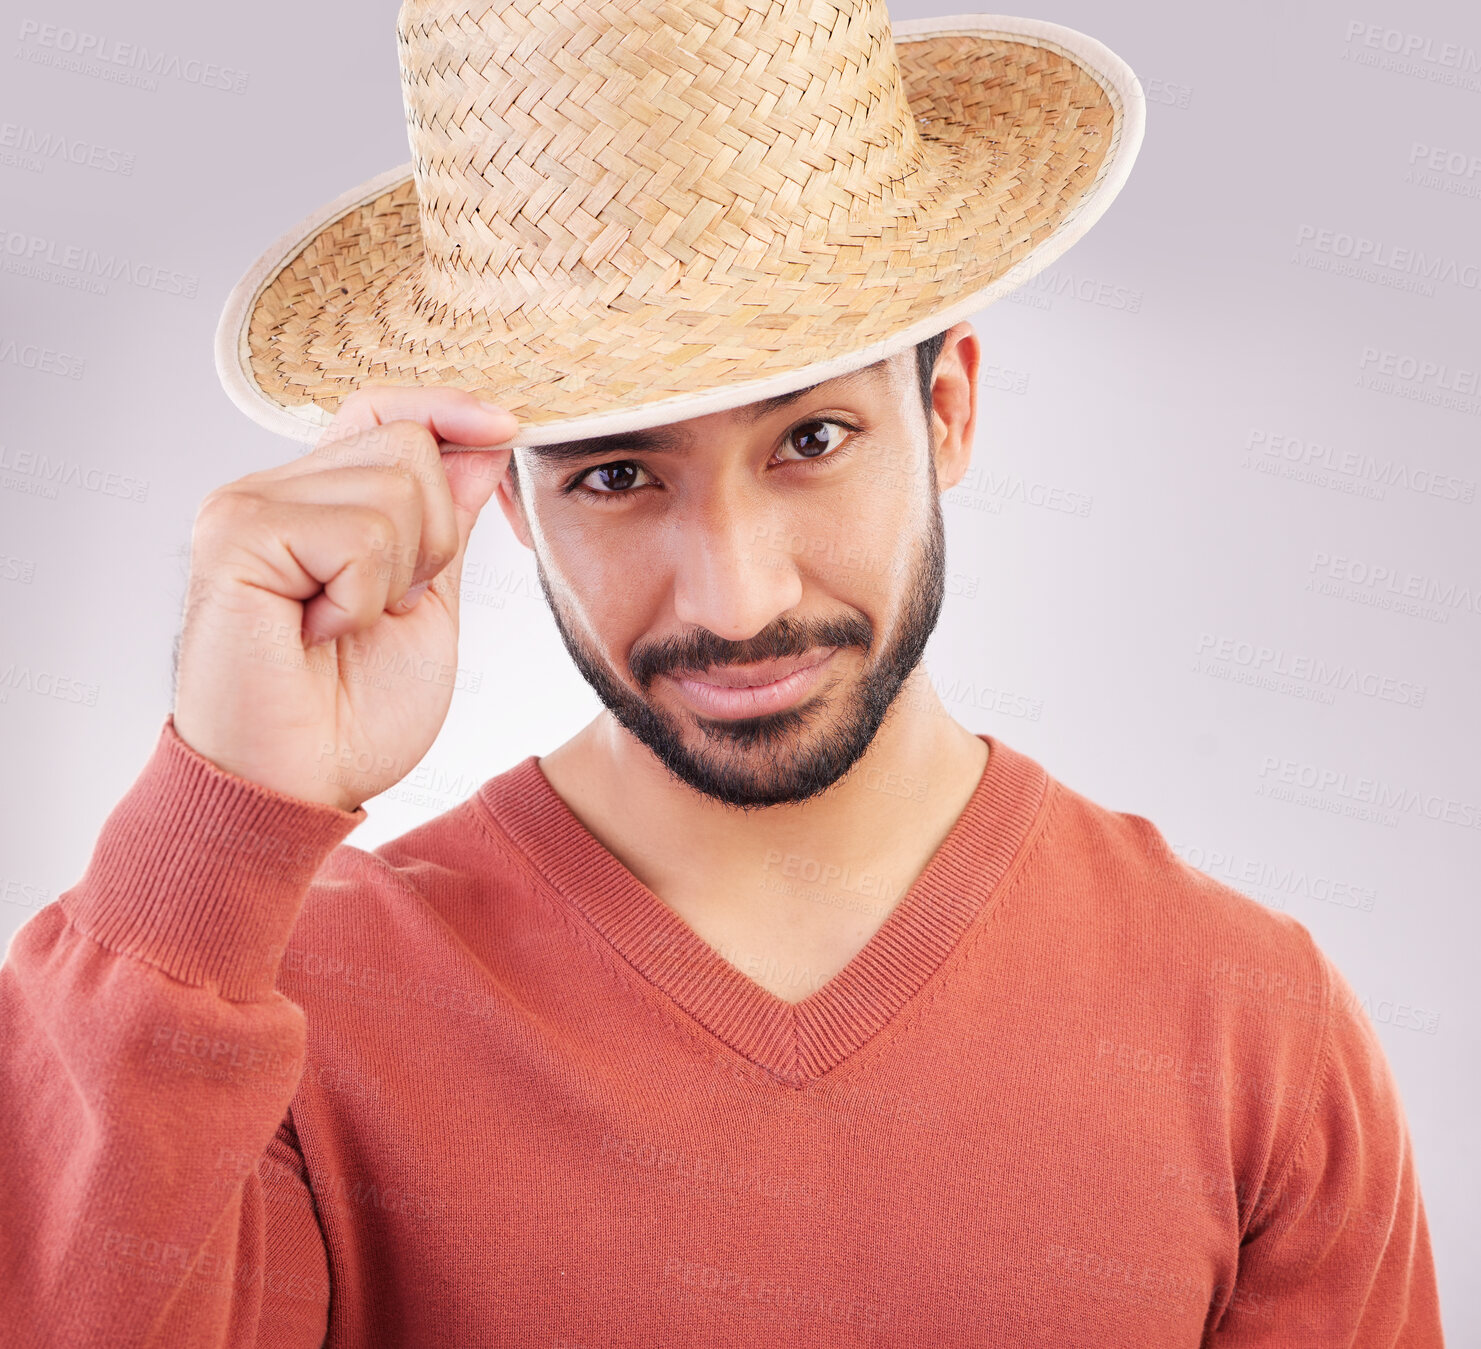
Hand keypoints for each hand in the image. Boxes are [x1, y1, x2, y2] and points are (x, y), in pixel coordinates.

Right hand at [171, 384, 517, 811]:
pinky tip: (316, 634)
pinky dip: (361, 597)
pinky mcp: (235, 535)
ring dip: (397, 577)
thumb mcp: (428, 606)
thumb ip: (446, 527)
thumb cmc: (353, 716)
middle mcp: (274, 491)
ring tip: (343, 627)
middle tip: (385, 611)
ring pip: (394, 485)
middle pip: (408, 445)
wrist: (297, 789)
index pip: (385, 411)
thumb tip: (482, 446)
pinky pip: (358, 533)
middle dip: (432, 541)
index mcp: (317, 503)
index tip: (507, 429)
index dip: (449, 411)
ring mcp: (246, 507)